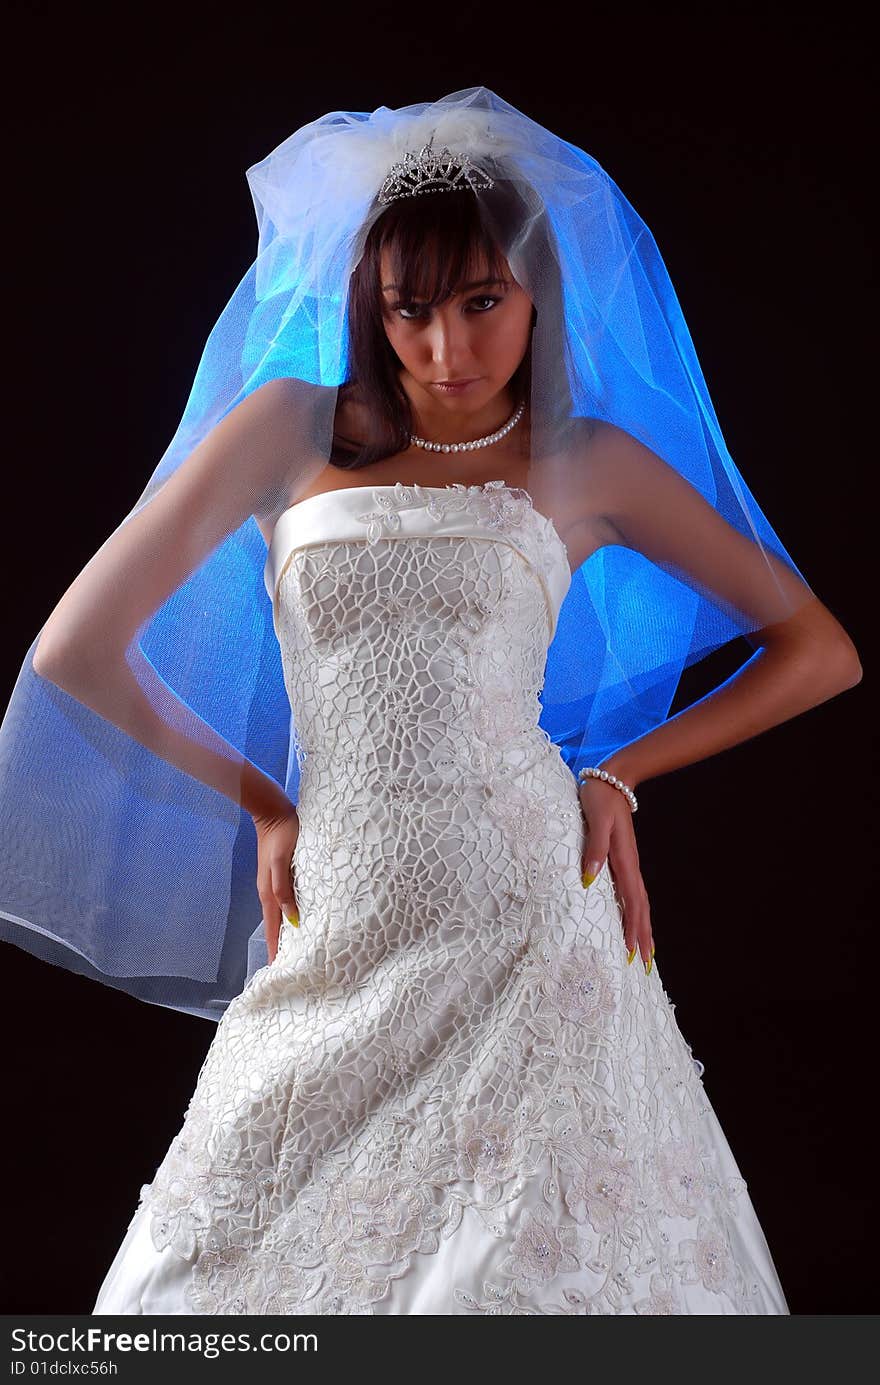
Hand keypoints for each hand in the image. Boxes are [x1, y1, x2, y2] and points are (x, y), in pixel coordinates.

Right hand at [253, 801, 300, 963]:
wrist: (273, 812)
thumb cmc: (281, 834)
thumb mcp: (280, 861)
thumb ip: (283, 888)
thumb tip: (291, 917)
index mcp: (269, 892)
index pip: (273, 927)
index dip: (274, 947)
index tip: (277, 968)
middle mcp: (269, 891)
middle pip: (275, 923)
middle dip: (278, 943)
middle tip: (287, 964)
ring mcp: (274, 883)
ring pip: (280, 913)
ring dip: (284, 930)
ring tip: (293, 946)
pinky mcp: (281, 874)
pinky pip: (284, 900)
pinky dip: (289, 913)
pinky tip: (297, 916)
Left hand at [579, 776, 654, 970]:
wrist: (612, 779)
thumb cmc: (600, 799)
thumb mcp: (596, 820)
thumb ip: (594, 849)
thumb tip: (589, 880)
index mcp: (624, 860)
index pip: (631, 902)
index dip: (632, 928)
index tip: (631, 951)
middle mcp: (630, 866)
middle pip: (640, 908)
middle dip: (642, 937)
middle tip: (642, 965)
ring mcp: (628, 864)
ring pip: (639, 902)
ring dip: (641, 928)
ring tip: (643, 951)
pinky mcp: (622, 860)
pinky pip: (631, 893)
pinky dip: (635, 911)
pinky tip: (631, 919)